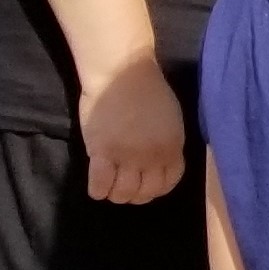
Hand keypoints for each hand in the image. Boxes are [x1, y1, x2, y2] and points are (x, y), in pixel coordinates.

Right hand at [79, 57, 185, 203]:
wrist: (121, 74)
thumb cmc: (147, 91)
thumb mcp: (171, 121)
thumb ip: (167, 143)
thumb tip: (160, 162)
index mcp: (172, 148)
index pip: (168, 183)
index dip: (156, 190)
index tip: (145, 186)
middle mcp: (152, 157)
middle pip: (145, 193)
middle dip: (135, 195)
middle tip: (124, 186)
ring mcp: (127, 156)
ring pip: (123, 193)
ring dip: (116, 195)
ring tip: (110, 185)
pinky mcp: (102, 152)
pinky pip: (100, 184)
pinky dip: (98, 190)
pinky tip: (97, 185)